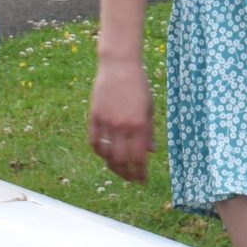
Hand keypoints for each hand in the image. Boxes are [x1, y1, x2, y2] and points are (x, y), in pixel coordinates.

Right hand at [87, 57, 155, 182]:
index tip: (142, 180)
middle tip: (131, 179)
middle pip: (121, 160)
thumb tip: (151, 152)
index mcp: (140, 124)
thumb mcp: (149, 108)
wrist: (119, 66)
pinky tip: (105, 156)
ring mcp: (107, 122)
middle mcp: (122, 126)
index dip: (140, 172)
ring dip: (113, 166)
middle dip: (127, 174)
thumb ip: (149, 131)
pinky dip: (99, 152)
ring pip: (106, 154)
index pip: (139, 157)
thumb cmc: (139, 86)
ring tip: (119, 170)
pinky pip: (94, 142)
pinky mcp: (94, 117)